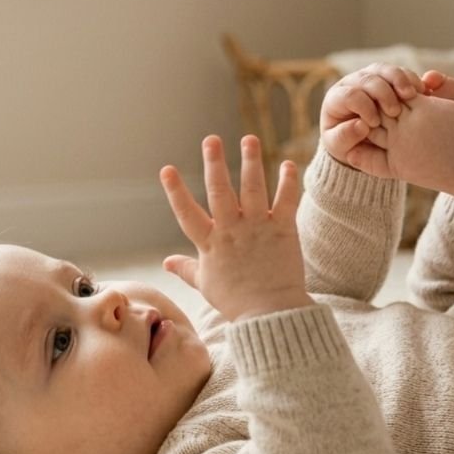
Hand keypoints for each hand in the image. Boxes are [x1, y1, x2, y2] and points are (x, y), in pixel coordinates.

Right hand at [159, 135, 312, 321]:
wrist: (271, 315)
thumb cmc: (236, 301)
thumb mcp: (206, 284)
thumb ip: (186, 268)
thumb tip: (166, 262)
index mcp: (210, 244)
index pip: (187, 213)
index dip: (175, 191)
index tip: (166, 169)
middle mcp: (232, 231)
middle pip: (220, 191)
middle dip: (214, 163)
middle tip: (211, 139)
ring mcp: (258, 228)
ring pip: (253, 188)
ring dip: (251, 162)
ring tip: (248, 139)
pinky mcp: (283, 230)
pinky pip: (286, 200)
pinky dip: (287, 181)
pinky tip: (287, 164)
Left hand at [320, 63, 425, 165]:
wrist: (361, 139)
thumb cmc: (346, 143)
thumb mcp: (340, 147)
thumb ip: (344, 138)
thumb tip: (360, 126)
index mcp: (336, 98)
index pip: (350, 95)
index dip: (363, 107)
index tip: (374, 124)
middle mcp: (352, 83)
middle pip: (369, 79)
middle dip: (383, 93)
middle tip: (394, 112)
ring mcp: (371, 77)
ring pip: (385, 70)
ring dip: (400, 80)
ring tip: (411, 96)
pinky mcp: (388, 77)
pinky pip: (401, 72)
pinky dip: (412, 79)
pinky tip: (422, 91)